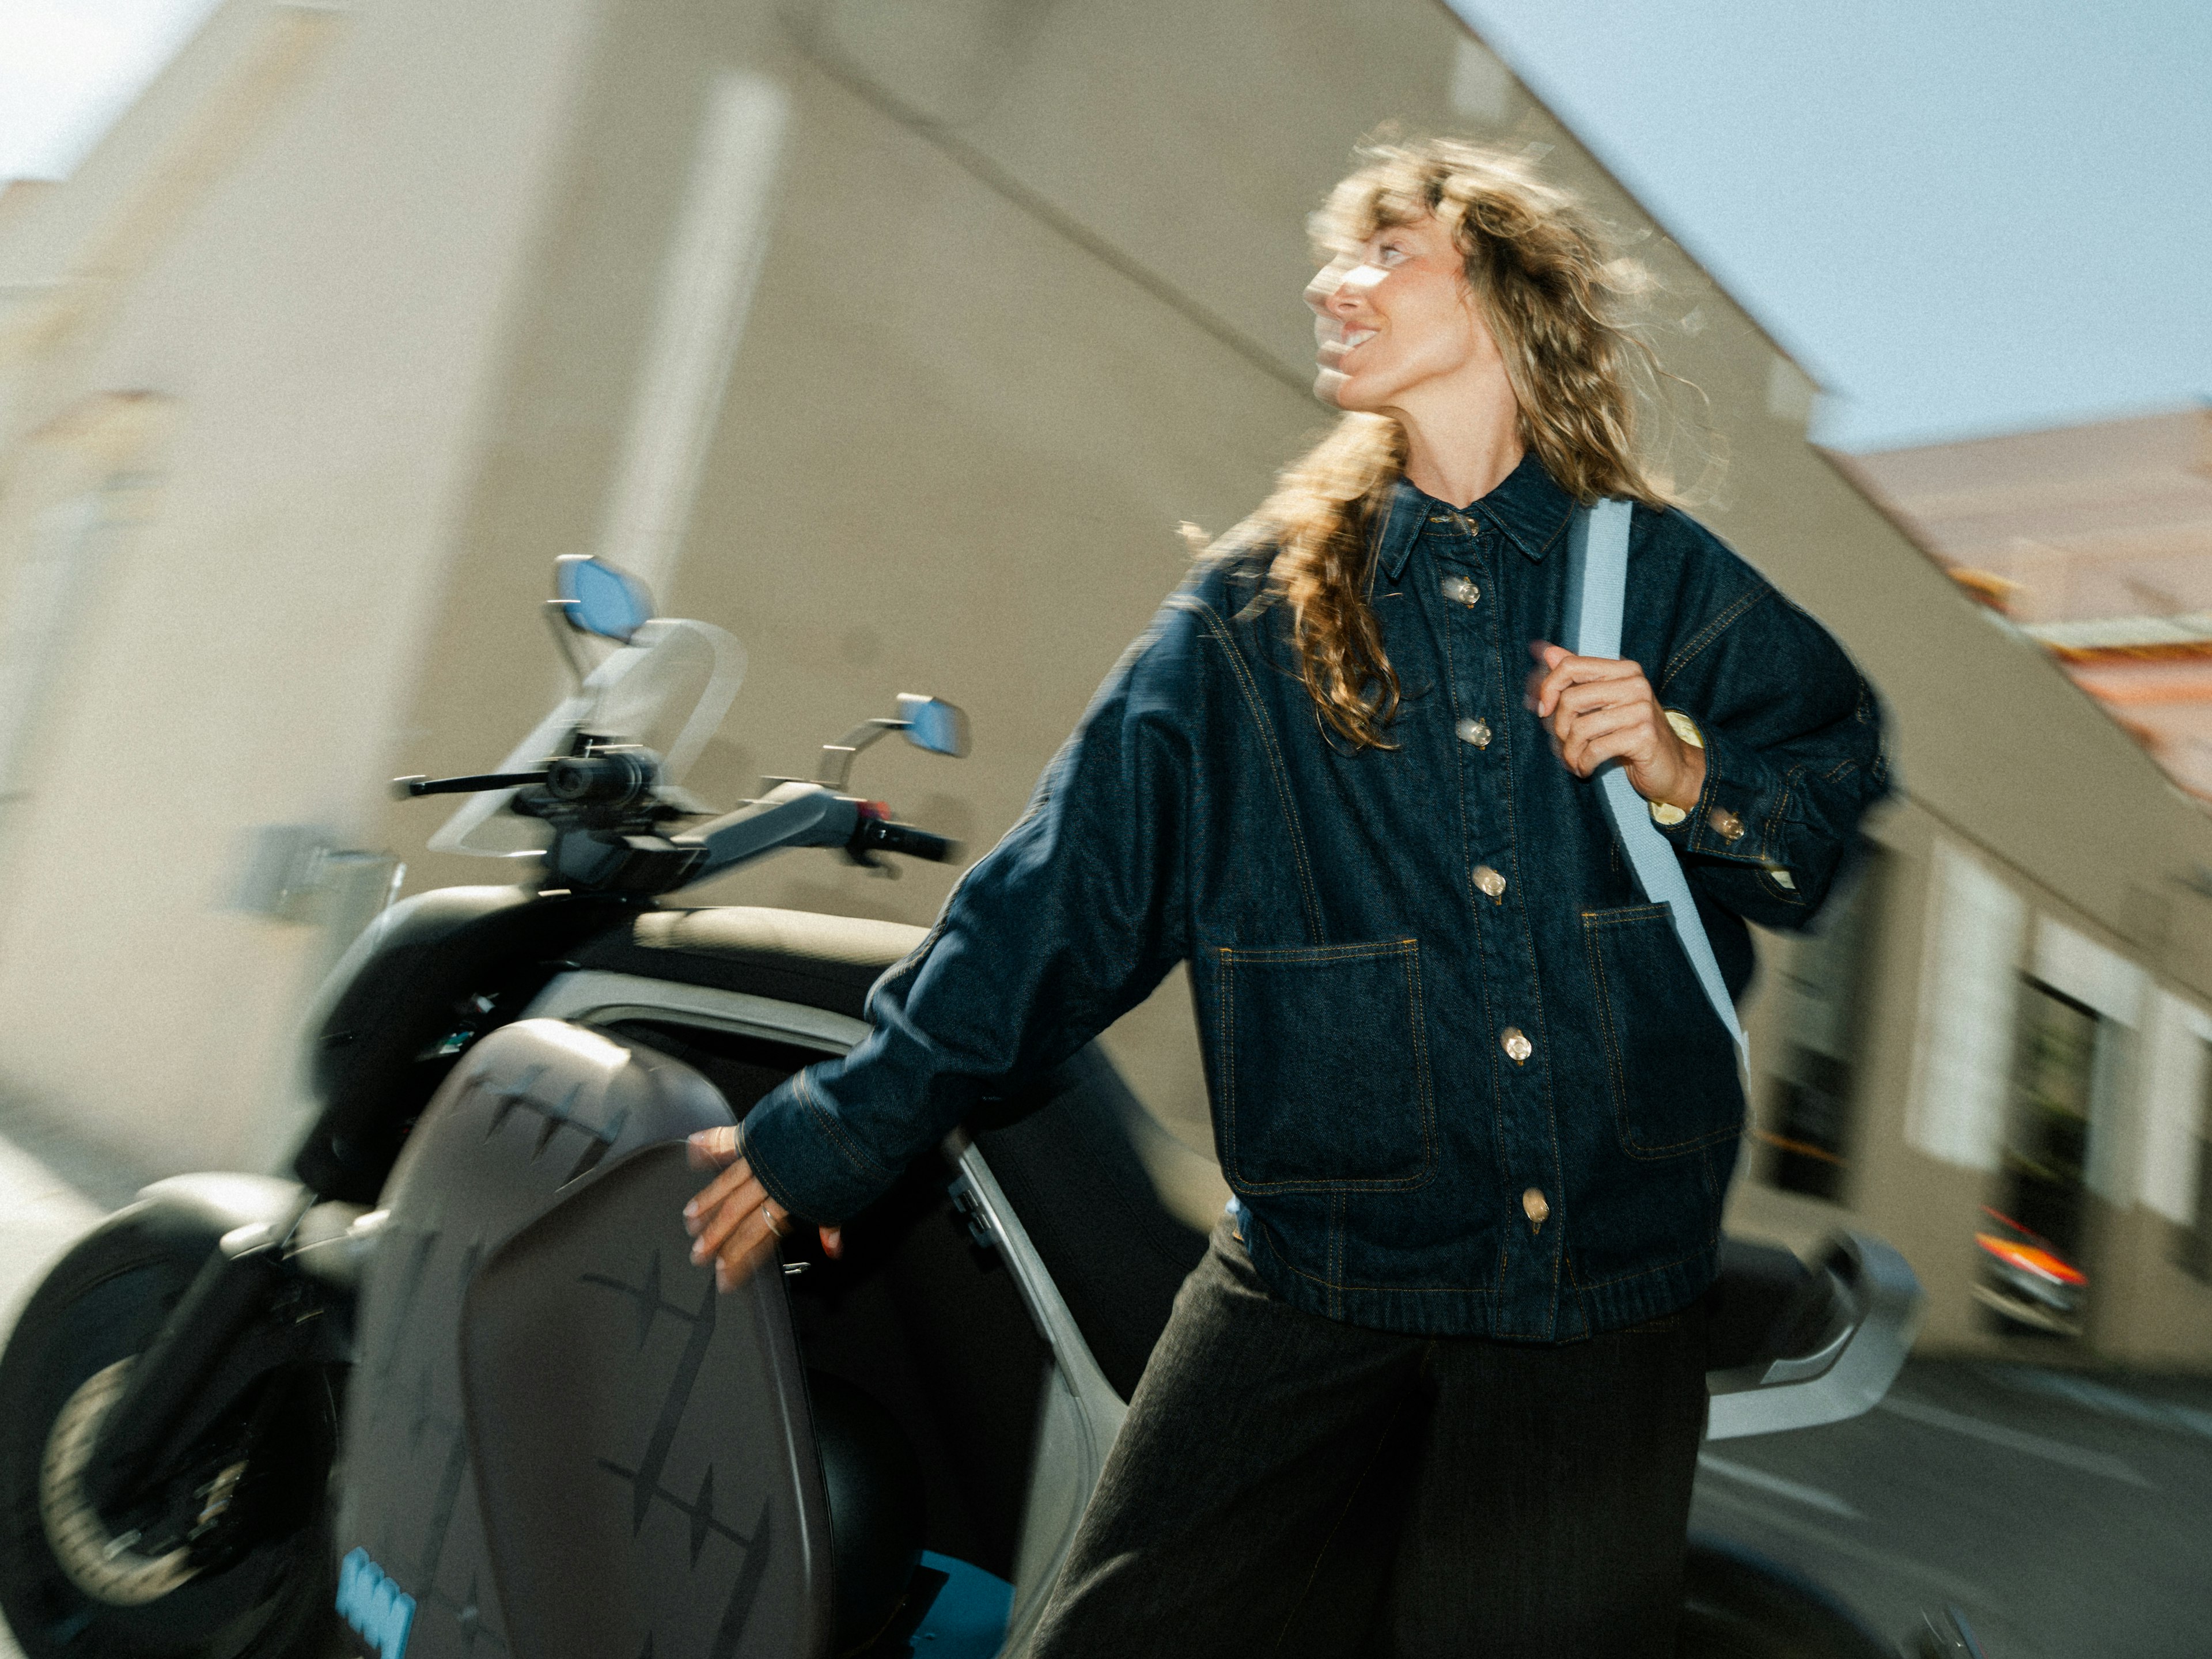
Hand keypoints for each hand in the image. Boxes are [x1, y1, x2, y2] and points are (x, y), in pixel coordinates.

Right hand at [682, 1125, 843, 1290]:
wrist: (853, 1118)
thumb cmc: (851, 1157)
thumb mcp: (844, 1197)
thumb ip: (831, 1224)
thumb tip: (833, 1250)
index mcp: (790, 1200)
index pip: (757, 1236)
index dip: (739, 1258)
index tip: (725, 1275)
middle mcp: (771, 1181)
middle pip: (735, 1214)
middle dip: (715, 1236)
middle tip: (698, 1252)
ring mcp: (763, 1156)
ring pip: (727, 1182)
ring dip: (708, 1201)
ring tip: (691, 1216)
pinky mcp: (761, 1132)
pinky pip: (729, 1138)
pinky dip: (711, 1142)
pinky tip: (695, 1147)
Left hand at [1525, 641, 1704, 812]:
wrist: (1672, 766)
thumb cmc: (1632, 733)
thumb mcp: (1605, 702)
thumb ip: (1577, 677)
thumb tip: (1546, 651)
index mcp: (1624, 670)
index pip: (1571, 666)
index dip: (1548, 688)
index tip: (1543, 710)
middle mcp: (1635, 684)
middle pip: (1571, 699)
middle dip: (1559, 728)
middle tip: (1565, 744)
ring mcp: (1641, 709)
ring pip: (1580, 728)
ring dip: (1570, 752)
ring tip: (1575, 761)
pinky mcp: (1643, 736)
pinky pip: (1595, 749)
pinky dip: (1583, 763)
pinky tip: (1586, 769)